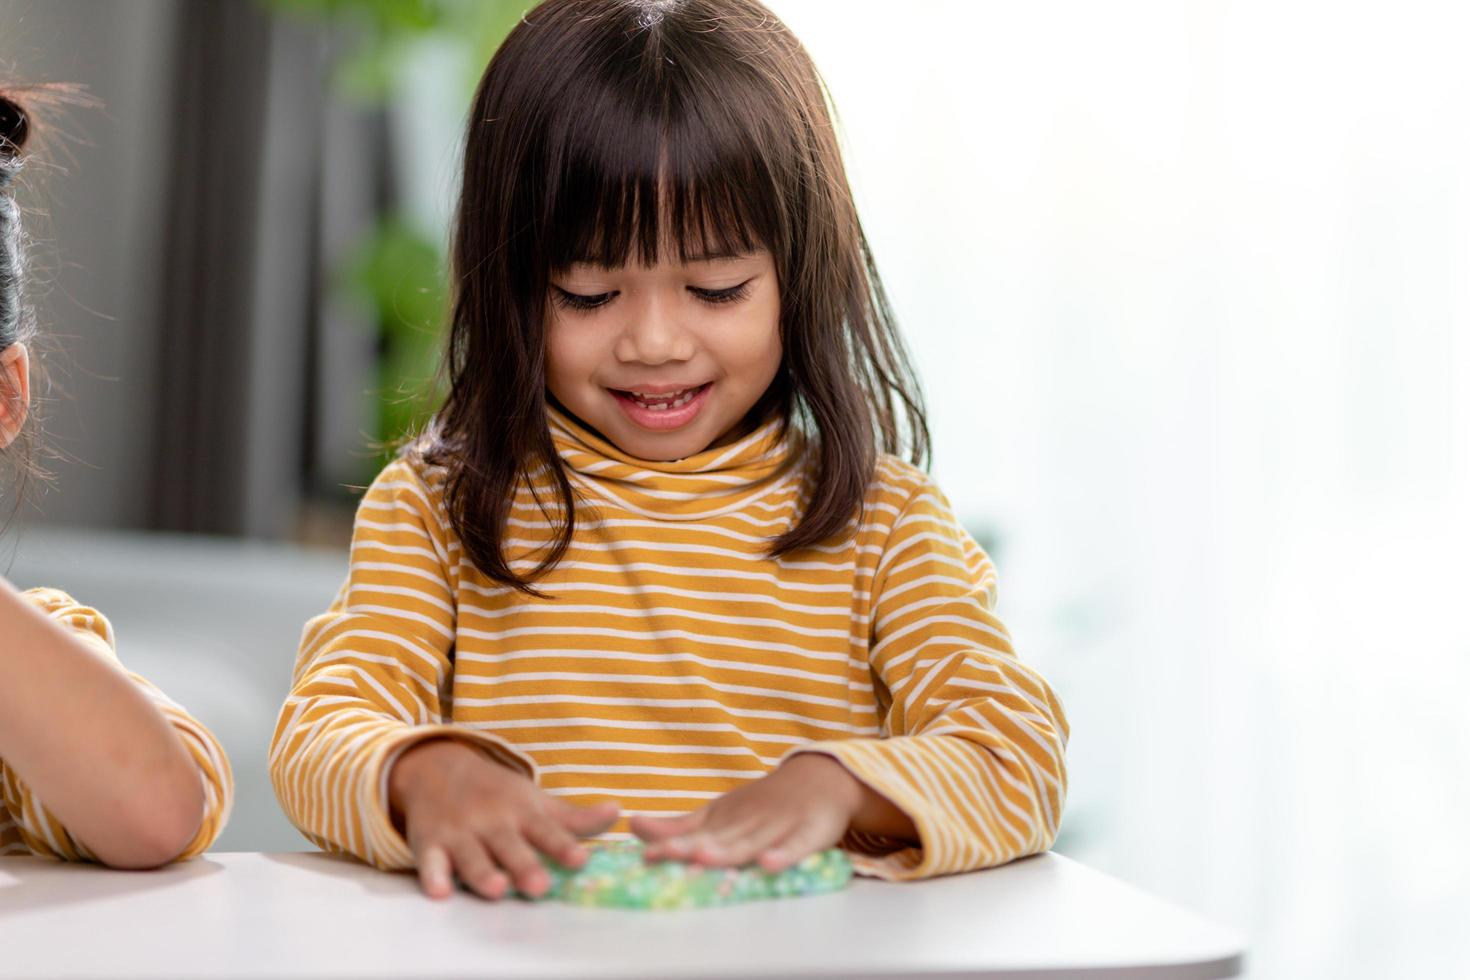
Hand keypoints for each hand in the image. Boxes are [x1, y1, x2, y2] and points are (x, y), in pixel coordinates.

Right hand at [388, 737, 619, 900]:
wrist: (438, 767)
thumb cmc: (497, 794)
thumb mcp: (535, 801)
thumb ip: (573, 818)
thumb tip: (619, 813)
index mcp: (521, 812)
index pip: (546, 831)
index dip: (563, 846)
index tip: (580, 860)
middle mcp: (492, 822)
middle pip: (510, 846)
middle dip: (524, 865)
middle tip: (540, 886)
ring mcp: (460, 833)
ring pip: (472, 857)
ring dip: (483, 873)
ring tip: (498, 889)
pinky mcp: (429, 844)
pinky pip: (429, 862)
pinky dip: (433, 875)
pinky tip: (438, 891)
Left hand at [630, 753, 868, 873]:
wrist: (818, 780)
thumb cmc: (760, 805)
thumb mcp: (718, 814)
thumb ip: (678, 827)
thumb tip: (633, 826)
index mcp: (724, 819)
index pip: (694, 834)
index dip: (672, 844)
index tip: (646, 856)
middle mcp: (746, 822)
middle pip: (719, 839)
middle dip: (693, 848)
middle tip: (668, 856)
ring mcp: (777, 827)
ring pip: (750, 843)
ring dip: (728, 851)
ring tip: (704, 857)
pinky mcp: (808, 834)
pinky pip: (796, 848)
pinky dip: (783, 855)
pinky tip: (768, 864)